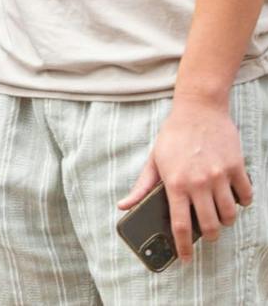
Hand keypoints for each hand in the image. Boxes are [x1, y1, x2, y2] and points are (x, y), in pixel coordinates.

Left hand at [118, 95, 252, 262]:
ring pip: (229, 216)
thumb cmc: (173, 136)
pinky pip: (246, 197)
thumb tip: (123, 207)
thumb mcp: (153, 161)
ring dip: (225, 221)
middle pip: (209, 227)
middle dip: (208, 237)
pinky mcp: (237, 168)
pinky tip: (233, 198)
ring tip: (219, 216)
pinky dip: (242, 203)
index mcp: (175, 184)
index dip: (183, 247)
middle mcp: (198, 183)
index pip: (178, 225)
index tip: (185, 259)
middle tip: (206, 235)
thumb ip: (141, 187)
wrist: (198, 110)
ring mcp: (219, 176)